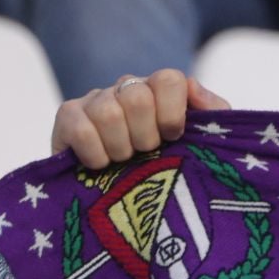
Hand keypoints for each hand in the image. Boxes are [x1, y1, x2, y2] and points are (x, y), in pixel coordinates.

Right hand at [51, 70, 231, 169]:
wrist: (128, 199)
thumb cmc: (171, 164)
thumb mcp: (204, 142)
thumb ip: (212, 112)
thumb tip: (191, 85)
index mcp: (159, 89)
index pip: (168, 79)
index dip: (172, 113)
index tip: (173, 137)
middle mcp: (126, 88)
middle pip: (137, 97)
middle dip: (146, 135)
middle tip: (146, 152)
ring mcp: (94, 100)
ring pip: (107, 112)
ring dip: (120, 147)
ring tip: (124, 160)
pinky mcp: (66, 117)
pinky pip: (79, 129)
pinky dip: (95, 154)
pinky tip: (101, 164)